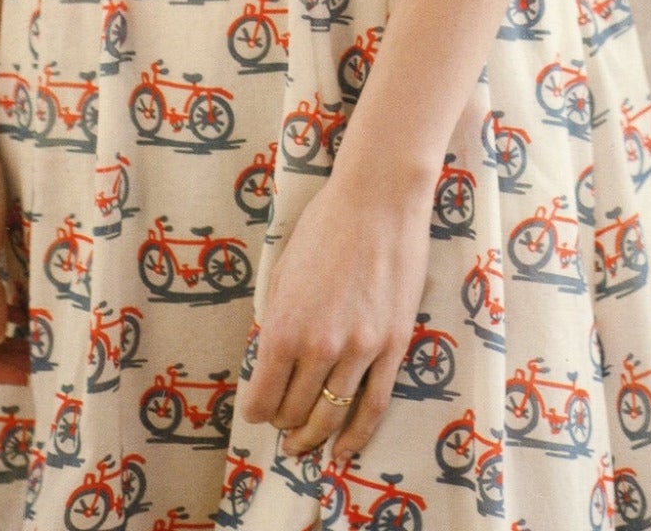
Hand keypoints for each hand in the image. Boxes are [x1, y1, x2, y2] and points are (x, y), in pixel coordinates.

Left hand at [239, 162, 434, 464]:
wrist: (378, 200)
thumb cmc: (325, 225)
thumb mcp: (282, 272)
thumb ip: (277, 321)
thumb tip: (271, 360)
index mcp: (284, 327)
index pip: (262, 397)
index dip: (257, 412)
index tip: (258, 412)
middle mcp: (319, 347)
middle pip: (295, 412)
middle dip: (284, 423)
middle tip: (282, 424)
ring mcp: (360, 350)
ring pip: (332, 416)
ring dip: (315, 436)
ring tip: (305, 444)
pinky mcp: (393, 346)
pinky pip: (373, 405)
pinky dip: (356, 436)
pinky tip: (344, 451)